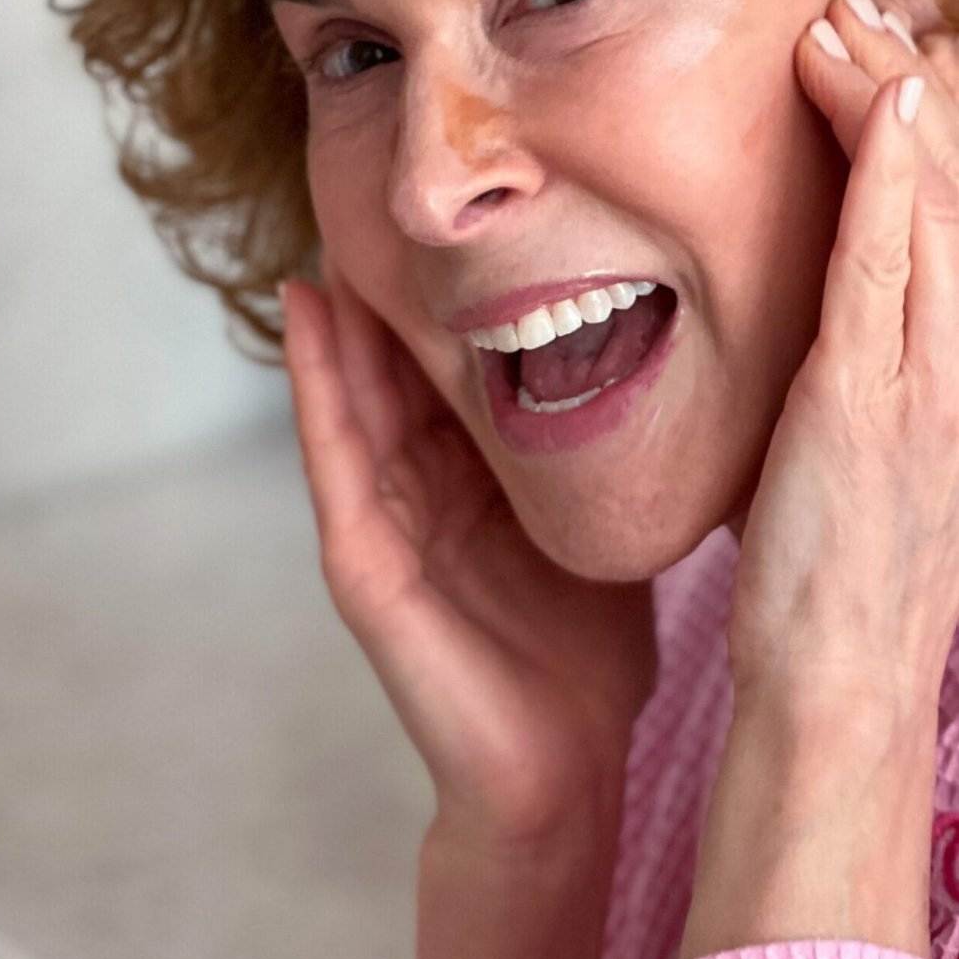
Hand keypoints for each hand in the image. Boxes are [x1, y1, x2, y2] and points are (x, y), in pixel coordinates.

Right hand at [279, 252, 657, 851]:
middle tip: (367, 191)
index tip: (443, 214)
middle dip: (376, 290)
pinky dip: (316, 388)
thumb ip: (591, 452)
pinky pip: (333, 460)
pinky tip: (308, 320)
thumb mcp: (595, 521)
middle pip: (386, 371)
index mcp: (470, 484)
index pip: (443, 369)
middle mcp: (417, 495)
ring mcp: (382, 529)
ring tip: (325, 228)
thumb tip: (649, 356)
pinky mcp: (363, 568)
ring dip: (332, 318)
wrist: (562, 768)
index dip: (436, 293)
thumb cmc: (585, 653)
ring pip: (349, 397)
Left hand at [727, 0, 958, 730]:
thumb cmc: (837, 582)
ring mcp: (925, 383)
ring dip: (900, 108)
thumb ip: (854, 387)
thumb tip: (827, 340)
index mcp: (944, 376)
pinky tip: (890, 106)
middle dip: (916, 93)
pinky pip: (889, 273)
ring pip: (927, 213)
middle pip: (949, 196)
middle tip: (875, 1)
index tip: (886, 56)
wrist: (841, 686)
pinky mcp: (875, 406)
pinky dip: (894, 183)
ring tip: (867, 19)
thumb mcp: (855, 462)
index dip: (920, 133)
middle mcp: (953, 366)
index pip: (939, 225)